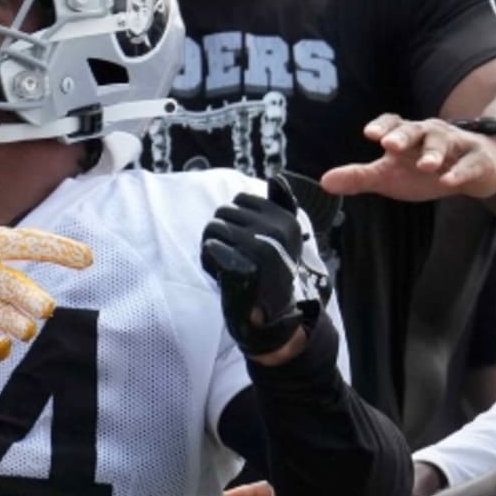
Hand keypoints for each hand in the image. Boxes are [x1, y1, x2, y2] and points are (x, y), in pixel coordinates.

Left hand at [201, 175, 305, 356]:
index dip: (236, 221)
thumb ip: (280, 206)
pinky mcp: (242, 266)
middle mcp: (276, 231)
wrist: (273, 319)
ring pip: (212, 228)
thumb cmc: (271, 274)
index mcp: (286, 220)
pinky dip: (209, 262)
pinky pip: (209, 248)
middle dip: (222, 234)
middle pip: (223, 212)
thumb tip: (275, 176)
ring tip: (229, 265)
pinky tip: (224, 276)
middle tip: (236, 257)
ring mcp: (260, 249)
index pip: (240, 200)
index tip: (247, 243)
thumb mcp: (284, 238)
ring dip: (213, 247)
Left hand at [320, 114, 495, 201]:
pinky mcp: (478, 162)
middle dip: (403, 135)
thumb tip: (324, 182)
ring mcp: (456, 146)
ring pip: (444, 142)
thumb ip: (359, 177)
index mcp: (407, 135)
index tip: (370, 134)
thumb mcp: (390, 174)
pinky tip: (449, 181)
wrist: (478, 169)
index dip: (382, 126)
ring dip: (433, 153)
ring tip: (425, 165)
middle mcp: (430, 134)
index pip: (393, 123)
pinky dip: (460, 172)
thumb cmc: (424, 169)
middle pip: (416, 129)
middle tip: (389, 144)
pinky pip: (470, 164)